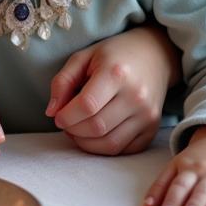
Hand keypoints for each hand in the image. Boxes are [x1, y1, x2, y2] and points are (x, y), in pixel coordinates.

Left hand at [46, 25, 178, 154]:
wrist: (154, 56)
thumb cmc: (113, 55)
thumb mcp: (83, 57)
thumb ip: (62, 82)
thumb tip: (51, 112)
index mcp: (117, 73)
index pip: (87, 106)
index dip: (66, 116)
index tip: (57, 116)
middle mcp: (136, 96)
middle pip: (97, 127)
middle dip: (73, 130)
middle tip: (66, 123)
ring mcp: (148, 115)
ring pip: (110, 144)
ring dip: (86, 143)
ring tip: (76, 130)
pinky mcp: (153, 129)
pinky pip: (123, 150)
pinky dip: (103, 148)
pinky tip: (94, 135)